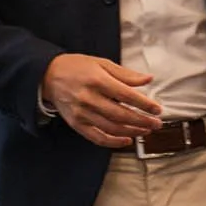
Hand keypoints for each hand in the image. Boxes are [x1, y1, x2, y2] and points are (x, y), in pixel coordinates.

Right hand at [41, 54, 160, 146]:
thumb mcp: (101, 63)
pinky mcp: (76, 124)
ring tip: (146, 131)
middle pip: (121, 114)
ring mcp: (82, 113)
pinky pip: (97, 137)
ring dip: (132, 132)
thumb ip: (125, 74)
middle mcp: (89, 98)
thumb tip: (147, 80)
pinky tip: (127, 140)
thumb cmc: (77, 67)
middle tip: (157, 123)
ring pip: (111, 128)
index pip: (126, 95)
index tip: (157, 109)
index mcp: (97, 80)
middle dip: (142, 121)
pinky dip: (113, 142)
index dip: (144, 104)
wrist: (48, 76)